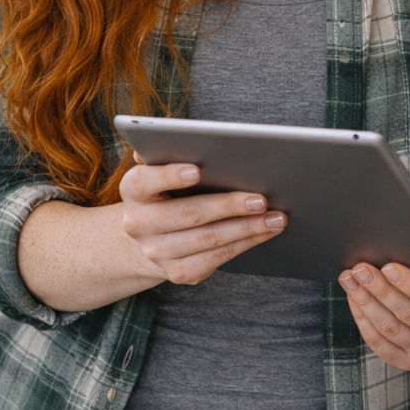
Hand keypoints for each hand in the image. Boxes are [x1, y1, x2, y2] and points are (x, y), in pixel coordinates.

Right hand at [118, 156, 286, 285]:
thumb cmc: (167, 195)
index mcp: (134, 191)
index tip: (196, 170)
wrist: (151, 239)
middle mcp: (139, 224)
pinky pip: (218, 258)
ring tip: (276, 217)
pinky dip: (246, 243)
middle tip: (260, 199)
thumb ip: (170, 155)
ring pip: (209, 239)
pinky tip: (266, 232)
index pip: (145, 181)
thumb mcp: (161, 175)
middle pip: (189, 214)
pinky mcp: (179, 272)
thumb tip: (183, 137)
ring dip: (248, 228)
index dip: (169, 176)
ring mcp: (158, 252)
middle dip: (229, 206)